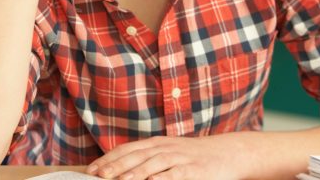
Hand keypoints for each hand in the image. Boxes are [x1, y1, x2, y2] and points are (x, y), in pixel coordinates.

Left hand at [87, 134, 255, 179]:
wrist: (228, 152)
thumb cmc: (194, 156)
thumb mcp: (169, 152)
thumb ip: (148, 158)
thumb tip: (122, 171)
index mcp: (157, 143)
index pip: (128, 149)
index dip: (109, 158)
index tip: (91, 169)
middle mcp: (166, 147)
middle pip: (136, 156)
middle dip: (115, 166)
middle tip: (98, 176)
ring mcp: (180, 158)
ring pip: (154, 164)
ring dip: (135, 172)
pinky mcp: (194, 170)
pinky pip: (176, 173)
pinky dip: (164, 177)